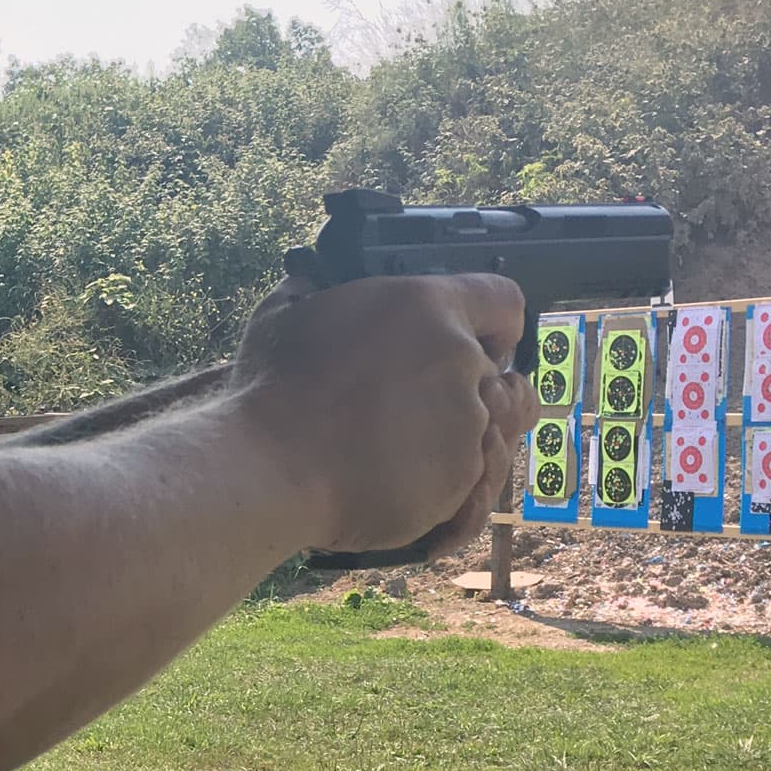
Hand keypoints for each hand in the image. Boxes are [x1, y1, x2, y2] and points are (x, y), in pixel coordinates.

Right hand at [227, 273, 534, 555]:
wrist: (268, 469)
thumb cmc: (270, 389)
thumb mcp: (287, 313)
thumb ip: (321, 291)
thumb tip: (316, 285)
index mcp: (426, 307)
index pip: (503, 301)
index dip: (496, 325)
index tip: (484, 343)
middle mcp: (460, 361)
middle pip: (494, 375)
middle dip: (463, 391)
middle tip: (412, 409)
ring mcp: (465, 425)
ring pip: (485, 432)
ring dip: (452, 440)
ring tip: (398, 450)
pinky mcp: (459, 482)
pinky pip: (467, 482)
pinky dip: (439, 485)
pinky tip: (394, 481)